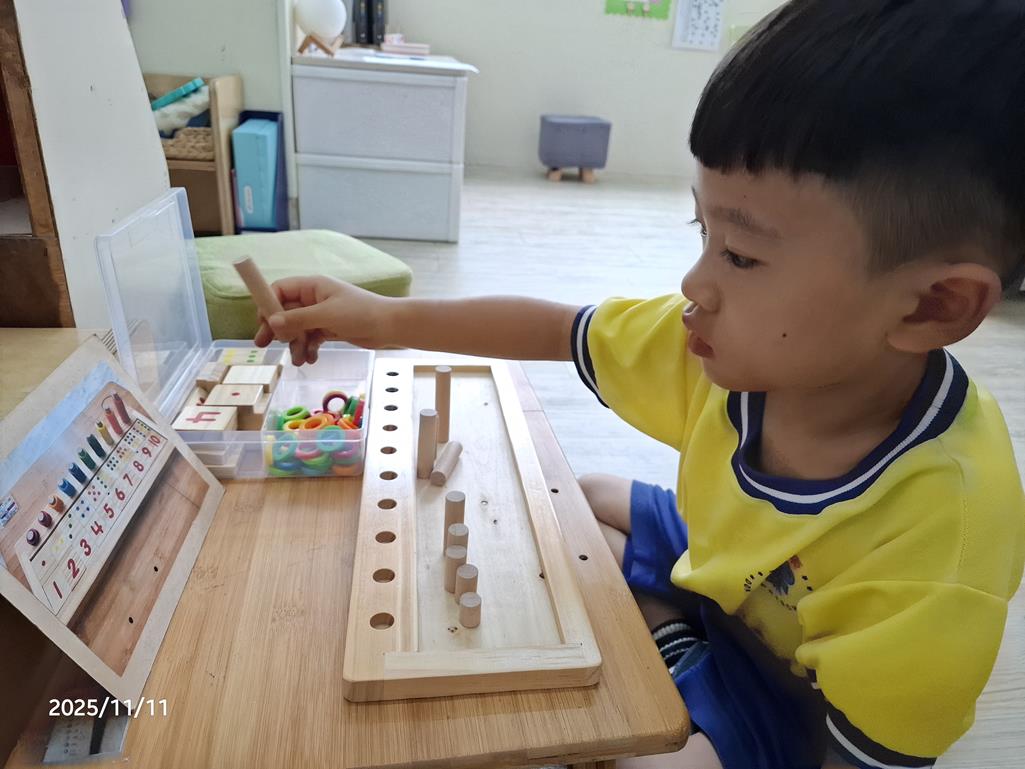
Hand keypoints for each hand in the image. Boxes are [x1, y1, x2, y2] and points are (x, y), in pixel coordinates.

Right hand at [253, 276, 391, 365]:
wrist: (389, 326)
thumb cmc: (360, 313)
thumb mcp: (326, 315)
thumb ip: (298, 319)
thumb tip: (271, 322)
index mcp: (313, 286)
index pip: (280, 289)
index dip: (269, 304)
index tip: (263, 322)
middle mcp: (314, 298)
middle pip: (285, 311)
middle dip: (276, 329)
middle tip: (263, 344)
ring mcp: (321, 314)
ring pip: (297, 329)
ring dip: (294, 344)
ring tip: (297, 359)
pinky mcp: (329, 329)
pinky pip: (310, 338)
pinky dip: (308, 349)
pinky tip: (311, 359)